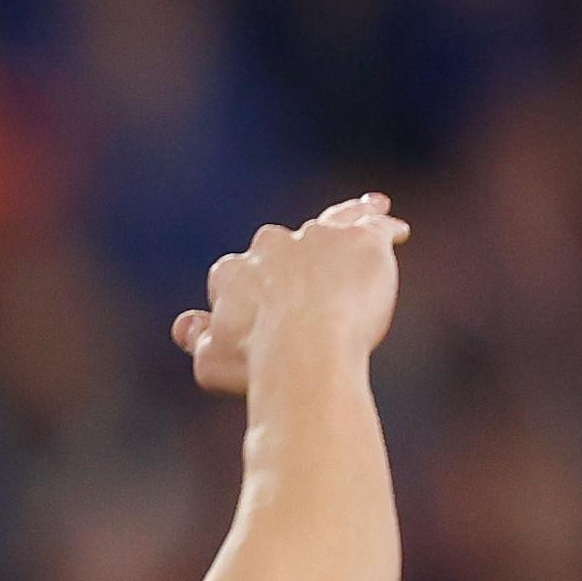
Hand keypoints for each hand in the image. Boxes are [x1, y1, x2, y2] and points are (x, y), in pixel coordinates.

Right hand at [172, 197, 408, 398]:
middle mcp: (270, 246)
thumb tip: (186, 324)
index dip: (254, 290)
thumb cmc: (255, 362)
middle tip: (312, 268)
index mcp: (233, 272)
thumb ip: (198, 339)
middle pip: (283, 242)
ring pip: (331, 224)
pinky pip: (372, 225)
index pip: (240, 271)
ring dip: (344, 225)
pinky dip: (382, 226)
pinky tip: (395, 231)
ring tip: (363, 218)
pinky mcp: (358, 241)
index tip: (262, 310)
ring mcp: (316, 239)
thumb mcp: (211, 360)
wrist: (303, 351)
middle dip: (294, 253)